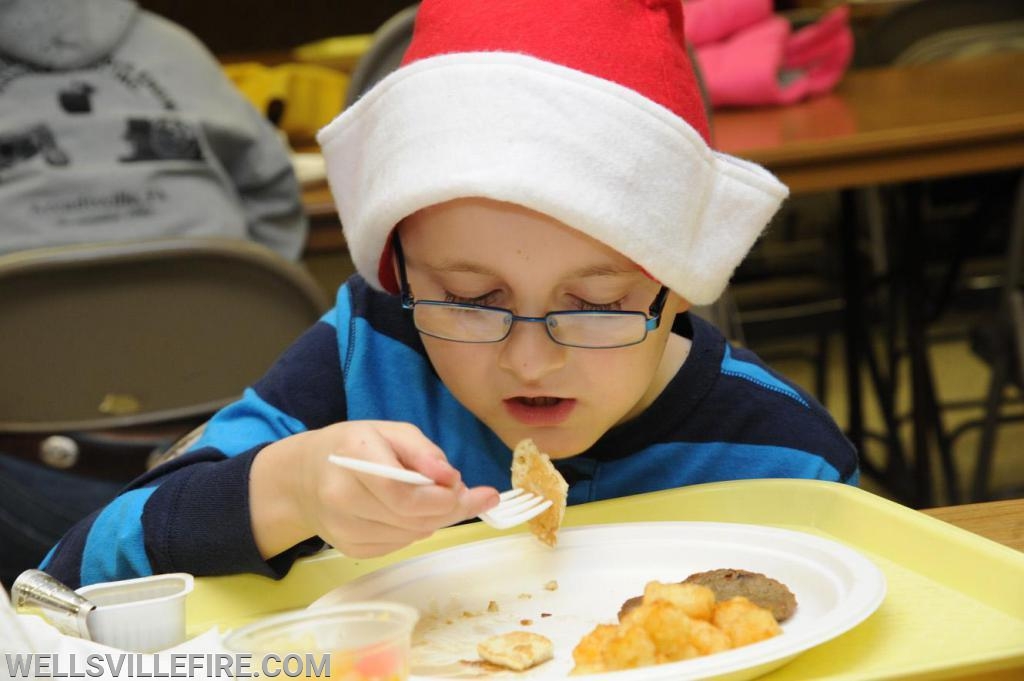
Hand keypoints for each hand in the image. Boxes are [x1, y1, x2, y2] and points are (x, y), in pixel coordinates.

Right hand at [250, 421, 499, 558]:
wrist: (304, 477)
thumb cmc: (355, 446)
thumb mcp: (391, 431)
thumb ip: (424, 452)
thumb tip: (451, 478)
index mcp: (352, 456)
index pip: (400, 492)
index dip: (438, 497)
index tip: (465, 489)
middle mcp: (341, 496)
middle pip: (410, 518)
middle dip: (448, 508)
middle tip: (469, 495)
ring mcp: (342, 528)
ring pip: (409, 535)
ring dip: (433, 519)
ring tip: (436, 499)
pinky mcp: (349, 548)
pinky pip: (399, 545)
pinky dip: (414, 530)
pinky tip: (410, 513)